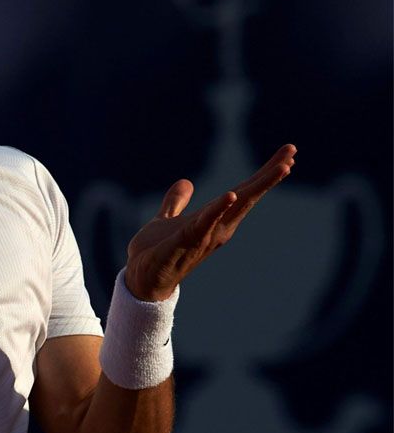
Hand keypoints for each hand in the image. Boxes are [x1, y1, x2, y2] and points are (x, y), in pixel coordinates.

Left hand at [125, 144, 296, 300]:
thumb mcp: (166, 220)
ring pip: (236, 207)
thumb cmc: (157, 253)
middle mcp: (217, 228)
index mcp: (214, 220)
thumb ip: (176, 202)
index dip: (263, 175)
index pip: (243, 192)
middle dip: (269, 175)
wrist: (141, 279)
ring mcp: (205, 235)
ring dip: (257, 187)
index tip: (287, 155)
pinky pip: (203, 224)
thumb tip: (186, 182)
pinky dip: (217, 209)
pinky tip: (230, 195)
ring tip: (280, 168)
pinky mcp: (185, 242)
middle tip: (291, 153)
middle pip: (248, 196)